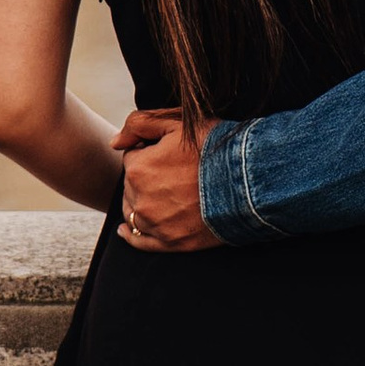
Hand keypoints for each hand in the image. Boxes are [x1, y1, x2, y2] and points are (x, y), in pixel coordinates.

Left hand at [116, 108, 216, 253]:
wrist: (250, 182)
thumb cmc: (216, 148)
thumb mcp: (178, 123)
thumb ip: (139, 124)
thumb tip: (114, 142)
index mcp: (139, 167)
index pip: (133, 158)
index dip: (152, 153)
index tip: (173, 155)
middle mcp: (141, 198)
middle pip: (132, 185)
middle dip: (147, 177)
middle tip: (177, 173)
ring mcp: (155, 223)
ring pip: (133, 210)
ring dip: (141, 201)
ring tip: (165, 195)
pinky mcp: (170, 242)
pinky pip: (140, 241)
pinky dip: (131, 235)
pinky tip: (126, 231)